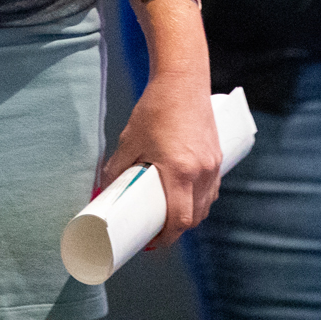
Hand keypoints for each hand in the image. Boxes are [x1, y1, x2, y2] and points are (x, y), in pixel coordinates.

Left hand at [99, 66, 221, 248]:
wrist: (183, 77)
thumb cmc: (156, 106)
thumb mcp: (130, 138)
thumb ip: (117, 166)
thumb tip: (103, 188)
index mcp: (180, 170)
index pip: (179, 220)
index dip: (165, 237)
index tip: (151, 242)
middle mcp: (202, 171)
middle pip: (194, 217)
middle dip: (176, 229)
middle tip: (155, 230)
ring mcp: (213, 164)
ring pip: (205, 204)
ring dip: (189, 215)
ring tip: (169, 214)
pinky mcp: (218, 155)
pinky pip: (211, 189)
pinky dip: (200, 198)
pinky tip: (186, 194)